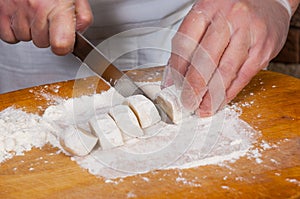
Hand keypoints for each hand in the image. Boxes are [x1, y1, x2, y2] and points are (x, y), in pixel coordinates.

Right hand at [0, 0, 92, 54]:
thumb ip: (82, 17)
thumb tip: (79, 33)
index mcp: (57, 7)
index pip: (60, 44)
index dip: (63, 47)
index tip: (64, 43)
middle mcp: (36, 9)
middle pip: (42, 43)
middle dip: (46, 34)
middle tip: (48, 18)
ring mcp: (17, 10)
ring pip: (26, 38)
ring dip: (30, 30)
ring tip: (34, 13)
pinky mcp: (2, 12)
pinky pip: (9, 36)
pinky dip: (15, 30)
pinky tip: (23, 17)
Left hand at [162, 0, 290, 116]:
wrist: (269, 1)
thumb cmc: (231, 13)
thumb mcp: (206, 19)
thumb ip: (187, 47)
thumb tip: (172, 79)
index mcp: (208, 8)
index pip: (186, 42)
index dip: (177, 69)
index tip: (174, 86)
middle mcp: (229, 18)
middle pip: (205, 58)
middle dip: (194, 86)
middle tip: (187, 102)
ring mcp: (249, 32)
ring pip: (225, 70)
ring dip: (212, 95)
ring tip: (202, 108)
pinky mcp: (264, 48)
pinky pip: (243, 76)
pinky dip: (229, 92)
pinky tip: (220, 101)